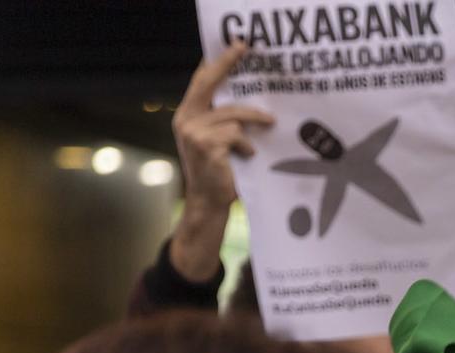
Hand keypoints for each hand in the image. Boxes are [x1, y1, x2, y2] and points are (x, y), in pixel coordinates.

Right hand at [168, 42, 273, 282]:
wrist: (209, 204)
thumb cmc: (221, 173)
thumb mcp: (220, 141)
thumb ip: (224, 119)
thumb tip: (252, 95)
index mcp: (188, 115)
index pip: (201, 80)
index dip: (217, 62)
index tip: (235, 45)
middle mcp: (185, 119)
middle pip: (207, 83)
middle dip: (227, 64)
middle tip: (245, 49)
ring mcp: (193, 132)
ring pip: (232, 114)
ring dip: (254, 120)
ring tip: (269, 126)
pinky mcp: (206, 146)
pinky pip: (235, 134)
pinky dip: (247, 144)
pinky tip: (249, 156)